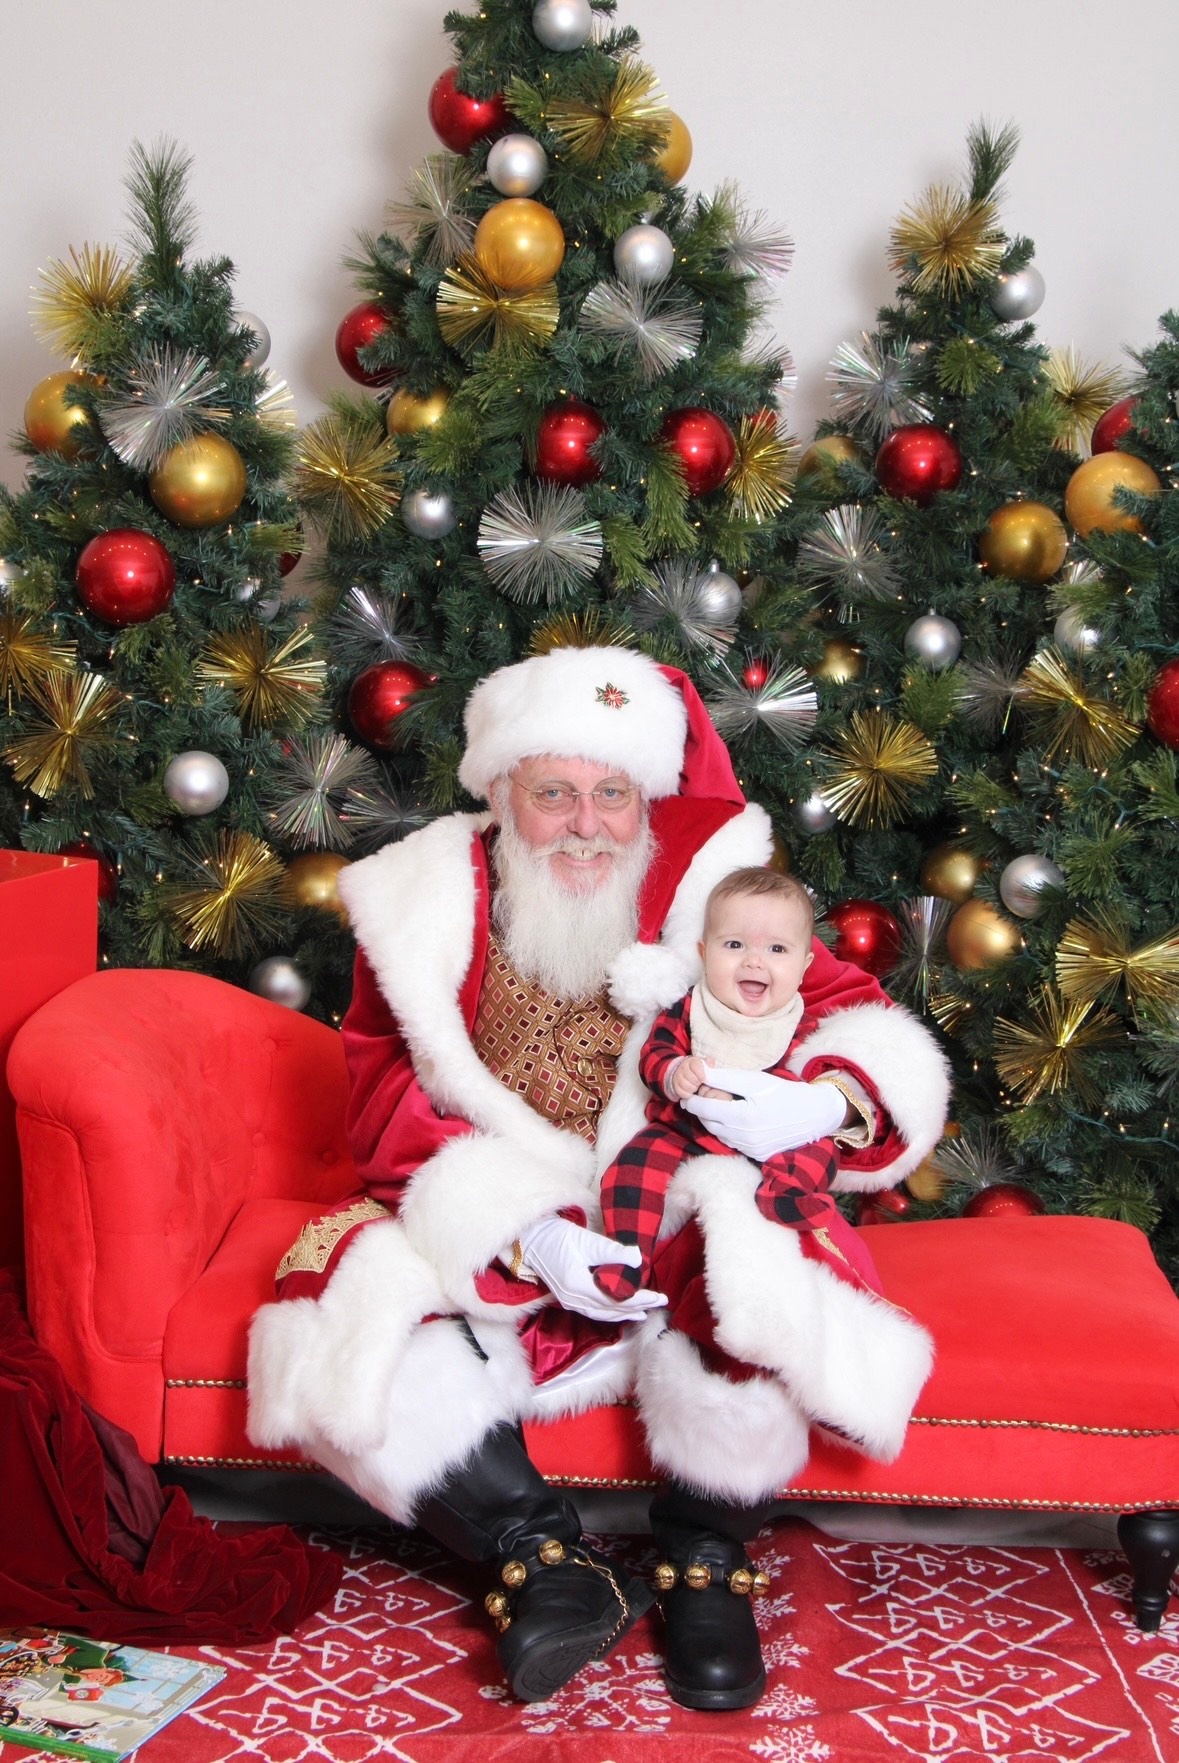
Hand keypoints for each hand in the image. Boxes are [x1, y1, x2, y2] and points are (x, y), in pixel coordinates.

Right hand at [517, 1216, 667, 1323]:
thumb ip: (612, 1251)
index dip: (640, 1299)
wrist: (531, 1240)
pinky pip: (592, 1311)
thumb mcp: (586, 1240)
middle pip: (611, 1309)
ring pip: (601, 1314)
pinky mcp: (566, 1298)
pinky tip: (617, 1311)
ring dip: (623, 1314)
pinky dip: (608, 1313)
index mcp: (578, 1285)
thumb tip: (638, 1259)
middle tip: (659, 1303)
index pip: (616, 1299)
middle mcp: (573, 1299)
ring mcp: (568, 1301)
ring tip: (643, 1314)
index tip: (659, 1297)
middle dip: (637, 1307)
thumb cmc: (557, 1236)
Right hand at [667, 1055, 709, 1099]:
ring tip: (696, 1086)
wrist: (684, 1073)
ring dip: (694, 1088)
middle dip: (698, 1082)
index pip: (695, 1066)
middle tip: (700, 1083)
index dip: (701, 1074)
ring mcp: (678, 1077)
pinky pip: (683, 1093)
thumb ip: (709, 1063)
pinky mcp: (675, 1086)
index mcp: (691, 1061)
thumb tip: (711, 1064)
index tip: (704, 1079)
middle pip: (692, 1078)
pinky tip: (691, 1091)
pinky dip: (688, 1094)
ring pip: (687, 1086)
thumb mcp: (703, 1064)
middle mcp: (683, 1068)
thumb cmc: (697, 1070)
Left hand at [681, 1070, 846, 1159]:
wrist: (814, 1115)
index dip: (692, 1099)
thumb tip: (699, 1071)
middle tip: (702, 1096)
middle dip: (702, 1109)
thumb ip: (724, 1077)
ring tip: (719, 1106)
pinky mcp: (757, 1155)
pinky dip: (728, 1131)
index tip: (687, 1092)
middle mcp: (744, 1137)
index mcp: (742, 1116)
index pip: (704, 1108)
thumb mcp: (754, 1080)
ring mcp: (751, 1149)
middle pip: (709, 1123)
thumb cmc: (784, 1092)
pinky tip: (736, 1119)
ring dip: (714, 1121)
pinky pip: (733, 1143)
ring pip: (719, 1134)